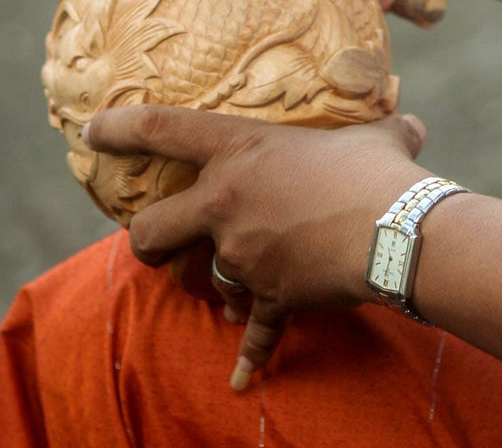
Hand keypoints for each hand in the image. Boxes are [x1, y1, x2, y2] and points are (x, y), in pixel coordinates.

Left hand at [84, 104, 427, 388]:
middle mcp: (227, 203)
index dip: (120, 128)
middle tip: (155, 240)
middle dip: (146, 239)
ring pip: (205, 279)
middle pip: (151, 229)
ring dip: (218, 283)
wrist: (396, 233)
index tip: (92, 130)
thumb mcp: (375, 137)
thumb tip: (410, 124)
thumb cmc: (380, 170)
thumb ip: (382, 131)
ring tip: (236, 286)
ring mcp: (242, 255)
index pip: (163, 129)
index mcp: (241, 150)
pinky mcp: (269, 297)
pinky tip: (240, 378)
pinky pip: (254, 332)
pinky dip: (249, 354)